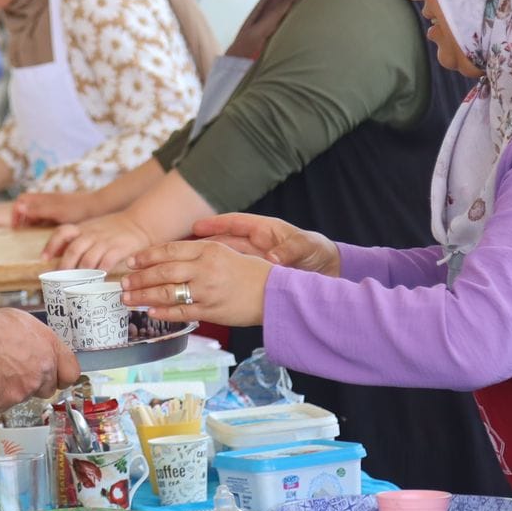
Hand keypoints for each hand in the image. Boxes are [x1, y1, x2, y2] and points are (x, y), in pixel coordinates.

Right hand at [0, 309, 80, 408]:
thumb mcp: (25, 323)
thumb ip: (41, 341)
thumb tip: (43, 349)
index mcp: (50, 348)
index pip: (71, 373)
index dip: (62, 376)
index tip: (56, 377)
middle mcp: (43, 370)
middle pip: (49, 389)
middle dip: (36, 383)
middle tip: (17, 371)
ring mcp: (27, 388)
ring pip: (27, 396)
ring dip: (16, 388)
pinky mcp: (8, 401)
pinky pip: (7, 403)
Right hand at [12, 190, 99, 227]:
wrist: (98, 207)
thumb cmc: (78, 209)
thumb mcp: (57, 211)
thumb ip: (38, 210)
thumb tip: (18, 207)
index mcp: (43, 198)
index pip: (20, 201)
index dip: (15, 213)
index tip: (17, 227)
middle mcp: (45, 201)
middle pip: (25, 206)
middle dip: (21, 218)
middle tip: (22, 232)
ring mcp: (52, 206)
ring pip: (34, 212)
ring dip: (30, 221)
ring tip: (33, 234)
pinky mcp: (59, 212)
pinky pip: (44, 217)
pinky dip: (40, 224)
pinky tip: (46, 233)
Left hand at [41, 214, 151, 270]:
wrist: (139, 223)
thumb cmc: (113, 230)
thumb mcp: (92, 228)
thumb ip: (76, 239)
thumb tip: (55, 254)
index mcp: (83, 228)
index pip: (62, 232)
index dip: (51, 245)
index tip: (44, 259)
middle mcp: (92, 234)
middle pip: (73, 249)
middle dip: (65, 266)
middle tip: (60, 280)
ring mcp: (105, 241)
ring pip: (88, 259)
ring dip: (81, 274)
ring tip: (77, 285)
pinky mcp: (119, 249)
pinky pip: (107, 262)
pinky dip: (100, 273)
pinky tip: (98, 280)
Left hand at [122, 240, 272, 328]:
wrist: (274, 294)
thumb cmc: (250, 273)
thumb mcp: (225, 253)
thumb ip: (198, 254)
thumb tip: (167, 258)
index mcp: (208, 250)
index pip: (170, 250)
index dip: (147, 256)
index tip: (132, 261)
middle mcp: (205, 269)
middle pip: (163, 271)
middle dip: (139, 278)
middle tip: (123, 283)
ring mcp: (207, 291)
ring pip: (166, 292)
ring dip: (143, 295)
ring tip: (128, 298)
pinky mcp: (210, 311)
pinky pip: (180, 312)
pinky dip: (162, 311)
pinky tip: (150, 311)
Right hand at [193, 213, 339, 275]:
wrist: (330, 270)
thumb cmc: (319, 252)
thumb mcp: (306, 247)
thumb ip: (289, 250)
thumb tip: (273, 258)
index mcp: (265, 230)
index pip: (235, 223)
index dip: (215, 224)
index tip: (197, 227)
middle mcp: (256, 244)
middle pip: (224, 242)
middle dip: (202, 245)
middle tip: (182, 250)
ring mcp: (254, 260)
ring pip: (225, 259)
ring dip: (207, 263)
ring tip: (185, 269)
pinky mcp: (256, 275)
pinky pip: (234, 274)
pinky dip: (221, 279)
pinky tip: (208, 286)